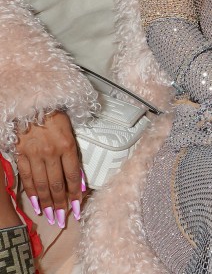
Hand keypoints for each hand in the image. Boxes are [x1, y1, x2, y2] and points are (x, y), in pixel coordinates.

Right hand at [14, 111, 83, 227]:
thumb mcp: (72, 130)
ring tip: (52, 217)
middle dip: (61, 205)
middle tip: (64, 220)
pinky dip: (32, 193)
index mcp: (67, 145)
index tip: (78, 208)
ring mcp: (34, 155)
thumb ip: (74, 154)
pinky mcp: (21, 155)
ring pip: (42, 185)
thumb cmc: (56, 115)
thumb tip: (79, 179)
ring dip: (47, 204)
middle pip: (57, 185)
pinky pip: (27, 178)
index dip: (76, 195)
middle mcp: (51, 153)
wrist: (33, 103)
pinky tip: (36, 205)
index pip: (73, 176)